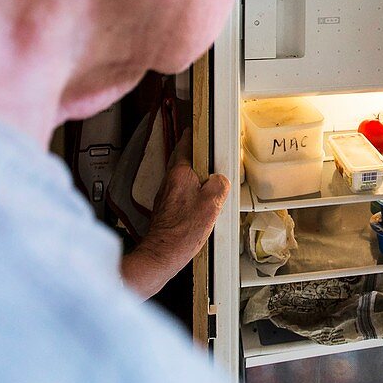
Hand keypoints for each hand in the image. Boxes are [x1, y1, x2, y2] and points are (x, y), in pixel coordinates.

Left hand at [120, 132, 228, 298]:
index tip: (195, 128)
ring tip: (207, 176)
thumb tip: (219, 180)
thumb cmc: (183, 230)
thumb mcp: (212, 203)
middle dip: (191, 154)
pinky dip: (190, 190)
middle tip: (205, 151)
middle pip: (180, 160)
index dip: (192, 135)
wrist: (163, 254)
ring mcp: (166, 196)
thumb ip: (219, 184)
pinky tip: (199, 200)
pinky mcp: (166, 209)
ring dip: (191, 173)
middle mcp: (169, 182)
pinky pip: (180, 192)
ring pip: (180, 177)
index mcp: (179, 174)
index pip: (185, 146)